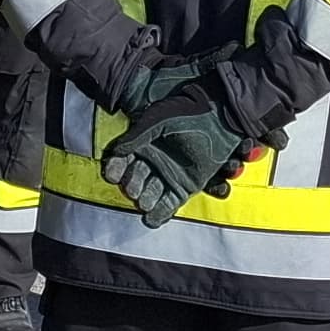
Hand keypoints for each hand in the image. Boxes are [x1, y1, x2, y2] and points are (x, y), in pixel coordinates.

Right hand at [102, 73, 249, 222]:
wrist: (217, 114)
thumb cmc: (186, 111)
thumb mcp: (157, 118)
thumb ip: (137, 135)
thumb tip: (116, 151)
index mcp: (142, 146)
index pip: (122, 161)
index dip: (116, 169)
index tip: (112, 175)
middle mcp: (154, 163)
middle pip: (136, 180)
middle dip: (133, 187)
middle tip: (134, 191)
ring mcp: (169, 176)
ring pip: (151, 194)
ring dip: (146, 201)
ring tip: (145, 204)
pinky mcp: (186, 187)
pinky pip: (170, 204)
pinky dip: (160, 214)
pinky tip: (152, 219)